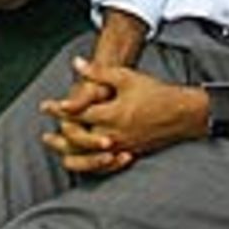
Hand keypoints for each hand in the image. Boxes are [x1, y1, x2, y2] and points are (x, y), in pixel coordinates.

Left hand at [40, 60, 206, 174]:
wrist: (183, 113)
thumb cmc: (155, 92)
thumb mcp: (126, 77)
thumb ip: (98, 72)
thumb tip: (76, 63)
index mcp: (111, 113)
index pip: (77, 114)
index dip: (59, 110)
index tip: (46, 107)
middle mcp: (114, 134)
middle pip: (79, 139)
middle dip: (59, 137)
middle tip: (44, 135)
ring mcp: (122, 146)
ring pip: (89, 157)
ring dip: (70, 154)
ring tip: (58, 152)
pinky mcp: (130, 153)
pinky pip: (104, 164)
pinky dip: (90, 163)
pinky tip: (83, 159)